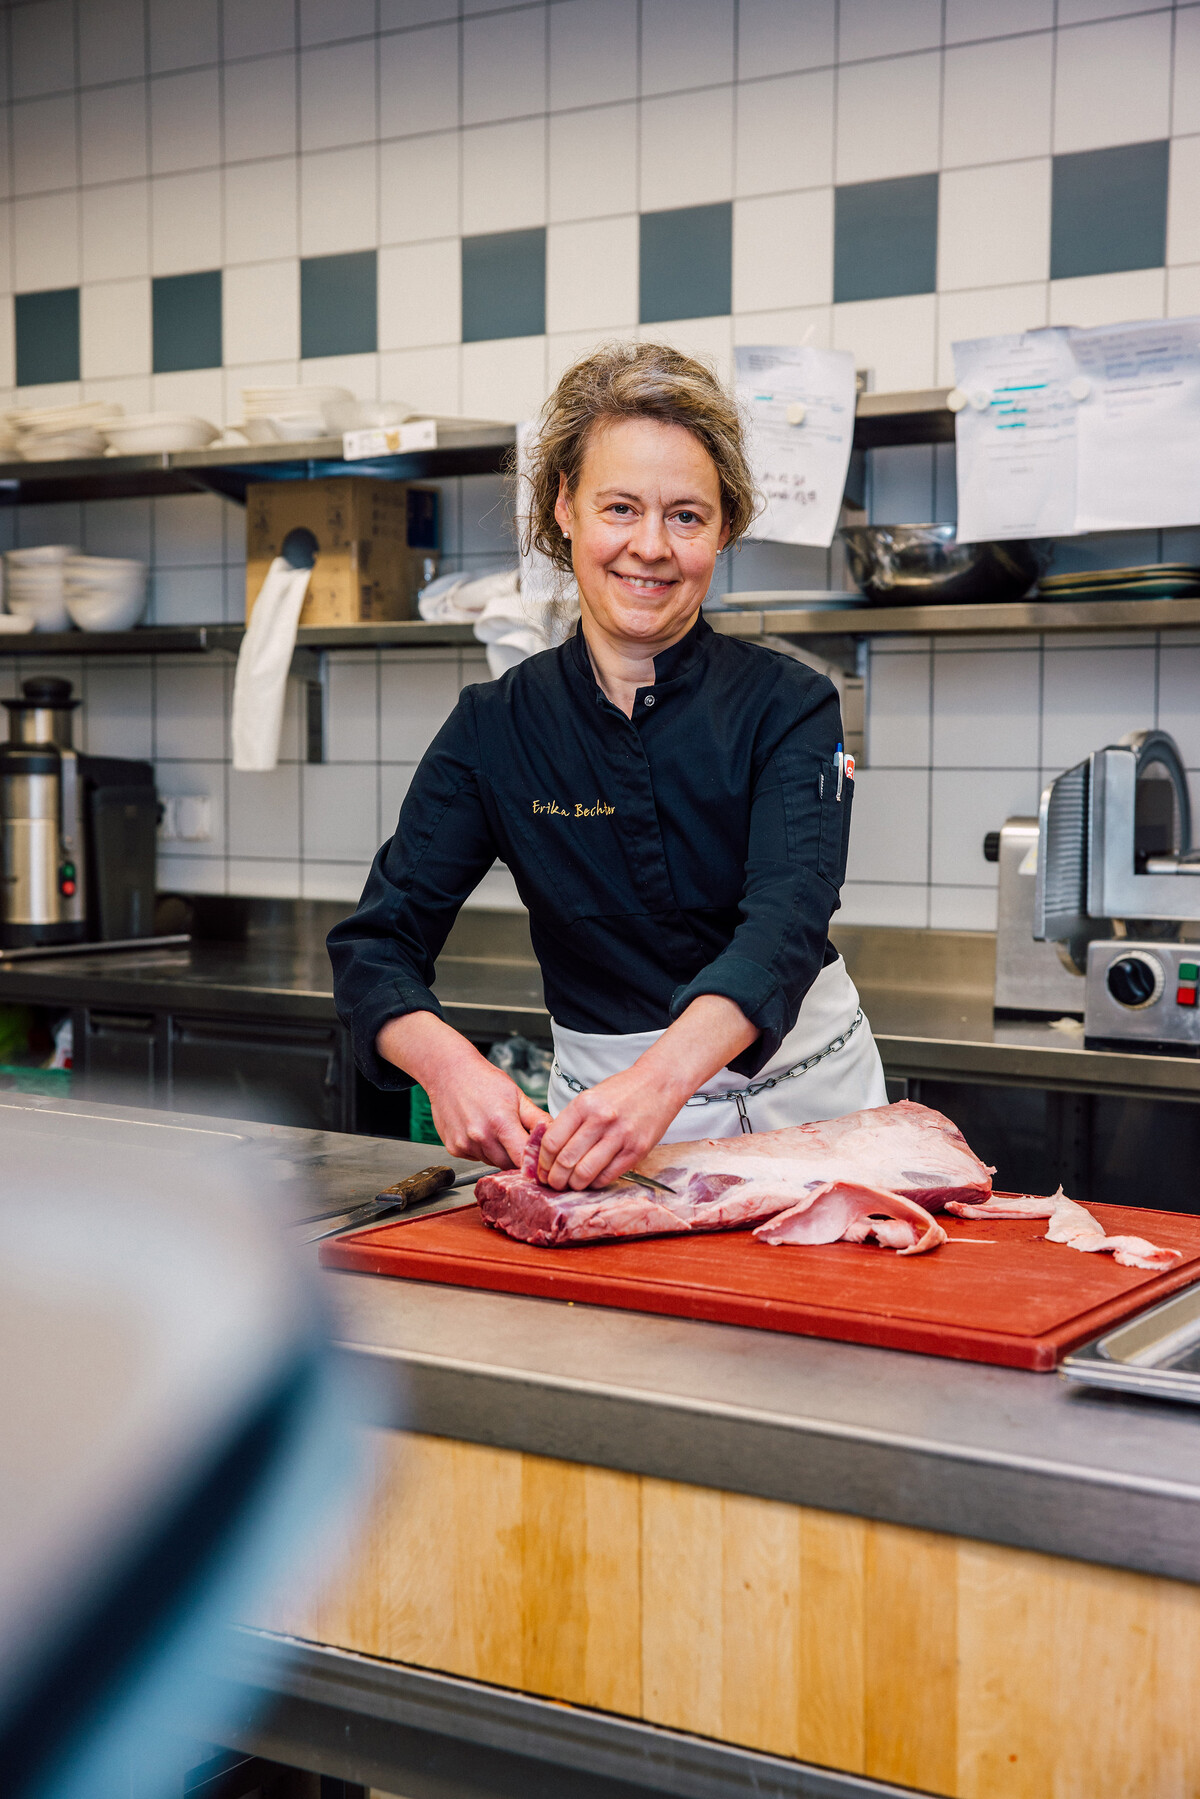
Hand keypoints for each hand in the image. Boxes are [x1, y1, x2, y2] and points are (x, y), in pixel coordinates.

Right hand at [429, 1063, 548, 1168]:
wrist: (448, 1072)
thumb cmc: (483, 1080)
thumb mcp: (516, 1095)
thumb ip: (537, 1118)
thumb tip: (555, 1135)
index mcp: (501, 1122)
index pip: (523, 1159)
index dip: (533, 1162)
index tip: (538, 1159)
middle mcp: (481, 1136)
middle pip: (508, 1164)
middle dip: (516, 1156)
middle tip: (515, 1137)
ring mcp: (465, 1144)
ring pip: (492, 1162)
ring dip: (499, 1153)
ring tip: (494, 1129)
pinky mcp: (454, 1148)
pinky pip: (476, 1158)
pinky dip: (482, 1150)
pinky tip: (479, 1130)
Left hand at [535, 994, 759, 1191]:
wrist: (659, 1084)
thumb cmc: (622, 1091)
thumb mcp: (590, 1097)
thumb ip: (571, 1121)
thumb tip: (550, 1151)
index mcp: (584, 1104)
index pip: (552, 1141)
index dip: (542, 1162)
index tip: (542, 1169)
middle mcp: (601, 1119)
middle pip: (565, 1161)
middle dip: (554, 1178)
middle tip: (553, 1183)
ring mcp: (620, 1136)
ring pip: (584, 1173)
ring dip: (573, 1185)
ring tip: (571, 1185)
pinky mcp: (637, 1150)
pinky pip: (608, 1176)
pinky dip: (595, 1183)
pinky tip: (592, 1180)